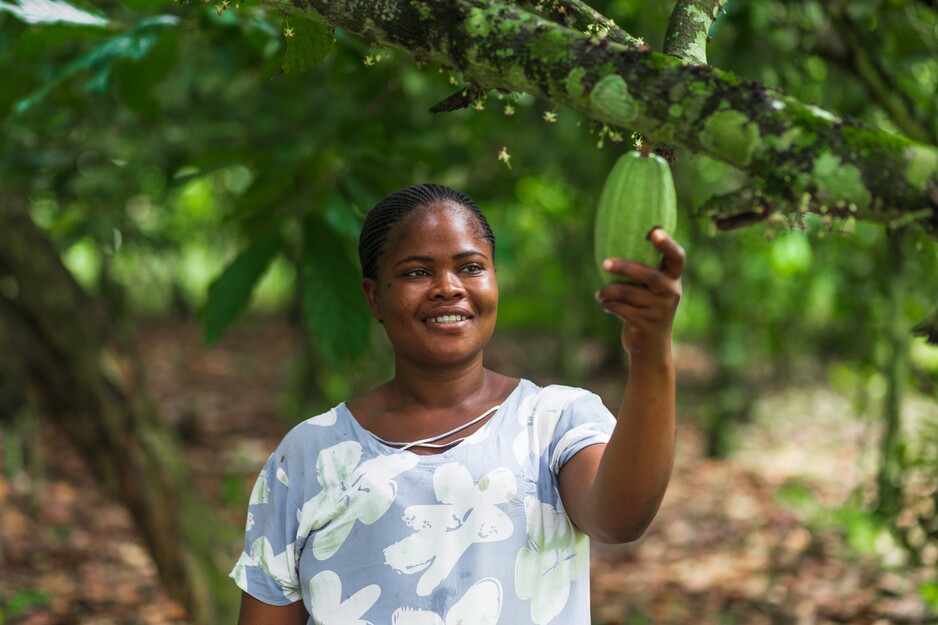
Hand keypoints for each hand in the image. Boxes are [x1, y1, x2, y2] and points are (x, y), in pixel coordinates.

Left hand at [595, 228, 683, 357]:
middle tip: (604, 262)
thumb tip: (610, 249)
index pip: (677, 258)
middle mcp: (671, 293)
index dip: (667, 244)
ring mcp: (660, 310)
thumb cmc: (646, 310)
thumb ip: (643, 273)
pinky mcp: (646, 324)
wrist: (651, 348)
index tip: (655, 231)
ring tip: (600, 294)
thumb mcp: (651, 291)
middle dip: (624, 267)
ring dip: (608, 292)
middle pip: (649, 275)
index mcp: (673, 279)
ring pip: (627, 293)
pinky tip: (605, 306)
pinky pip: (620, 308)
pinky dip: (608, 305)